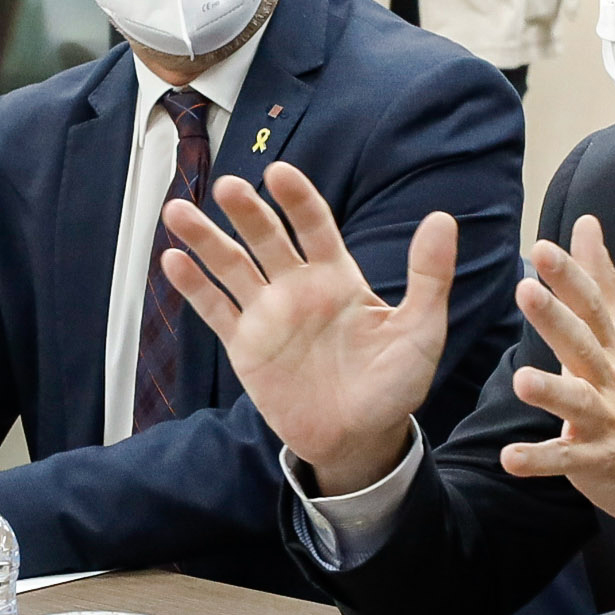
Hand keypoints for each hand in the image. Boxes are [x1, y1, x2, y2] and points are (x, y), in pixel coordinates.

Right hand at [162, 163, 453, 497]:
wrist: (360, 440)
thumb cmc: (394, 385)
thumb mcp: (421, 331)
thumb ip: (429, 276)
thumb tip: (443, 219)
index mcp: (337, 277)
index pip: (314, 225)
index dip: (297, 199)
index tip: (278, 174)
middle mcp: (297, 287)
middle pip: (266, 238)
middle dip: (246, 211)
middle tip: (227, 187)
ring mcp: (267, 314)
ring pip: (231, 266)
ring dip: (204, 238)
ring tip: (177, 212)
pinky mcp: (245, 346)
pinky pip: (215, 310)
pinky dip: (193, 287)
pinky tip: (172, 261)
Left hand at [502, 217, 614, 528]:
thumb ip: (601, 279)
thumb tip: (586, 223)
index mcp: (613, 346)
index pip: (594, 304)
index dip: (571, 276)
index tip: (543, 247)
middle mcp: (610, 377)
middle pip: (583, 343)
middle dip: (555, 317)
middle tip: (525, 289)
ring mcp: (605, 419)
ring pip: (576, 402)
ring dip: (550, 391)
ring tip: (521, 381)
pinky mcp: (595, 459)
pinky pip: (565, 460)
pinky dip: (538, 460)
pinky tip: (510, 458)